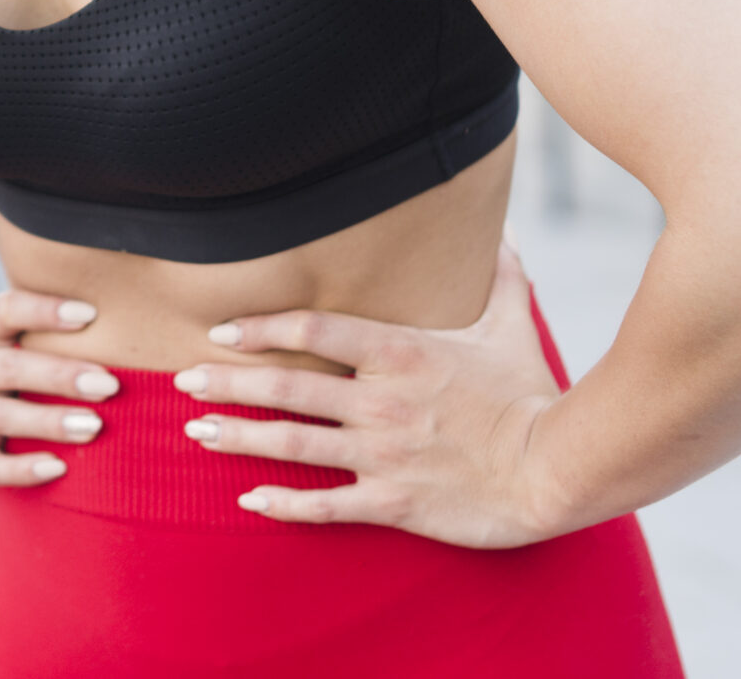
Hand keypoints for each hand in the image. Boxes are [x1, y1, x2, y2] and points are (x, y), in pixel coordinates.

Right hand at [0, 288, 122, 485]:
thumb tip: (121, 325)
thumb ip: (39, 328)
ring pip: (5, 418)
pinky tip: (58, 467)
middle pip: (13, 368)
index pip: (8, 311)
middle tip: (109, 383)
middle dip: (62, 375)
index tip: (88, 313)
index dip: (44, 310)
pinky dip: (23, 469)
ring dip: (50, 421)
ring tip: (93, 426)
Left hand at [173, 232, 567, 547]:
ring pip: (293, 443)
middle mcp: (381, 401)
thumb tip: (504, 233)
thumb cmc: (532, 396)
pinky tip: (247, 499)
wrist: (559, 470)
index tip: (221, 330)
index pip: (313, 328)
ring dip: (238, 436)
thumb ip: (500, 278)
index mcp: (400, 352)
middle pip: (287, 385)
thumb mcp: (511, 327)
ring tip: (195, 431)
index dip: (261, 326)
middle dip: (228, 382)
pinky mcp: (395, 502)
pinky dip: (283, 504)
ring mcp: (384, 454)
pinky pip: (326, 505)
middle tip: (181, 380)